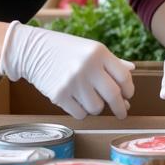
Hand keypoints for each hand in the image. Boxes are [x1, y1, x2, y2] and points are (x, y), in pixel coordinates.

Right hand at [0, 20, 133, 118]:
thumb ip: (112, 61)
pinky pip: (80, 114)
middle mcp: (88, 66)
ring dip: (96, 107)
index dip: (129, 90)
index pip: (124, 77)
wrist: (32, 51)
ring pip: (96, 108)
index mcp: (99, 52)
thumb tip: (132, 70)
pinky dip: (81, 112)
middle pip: (113, 96)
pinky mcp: (59, 95)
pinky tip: (76, 101)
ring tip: (88, 98)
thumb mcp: (91, 49)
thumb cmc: (66, 50)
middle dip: (121, 108)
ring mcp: (73, 81)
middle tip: (122, 113)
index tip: (128, 96)